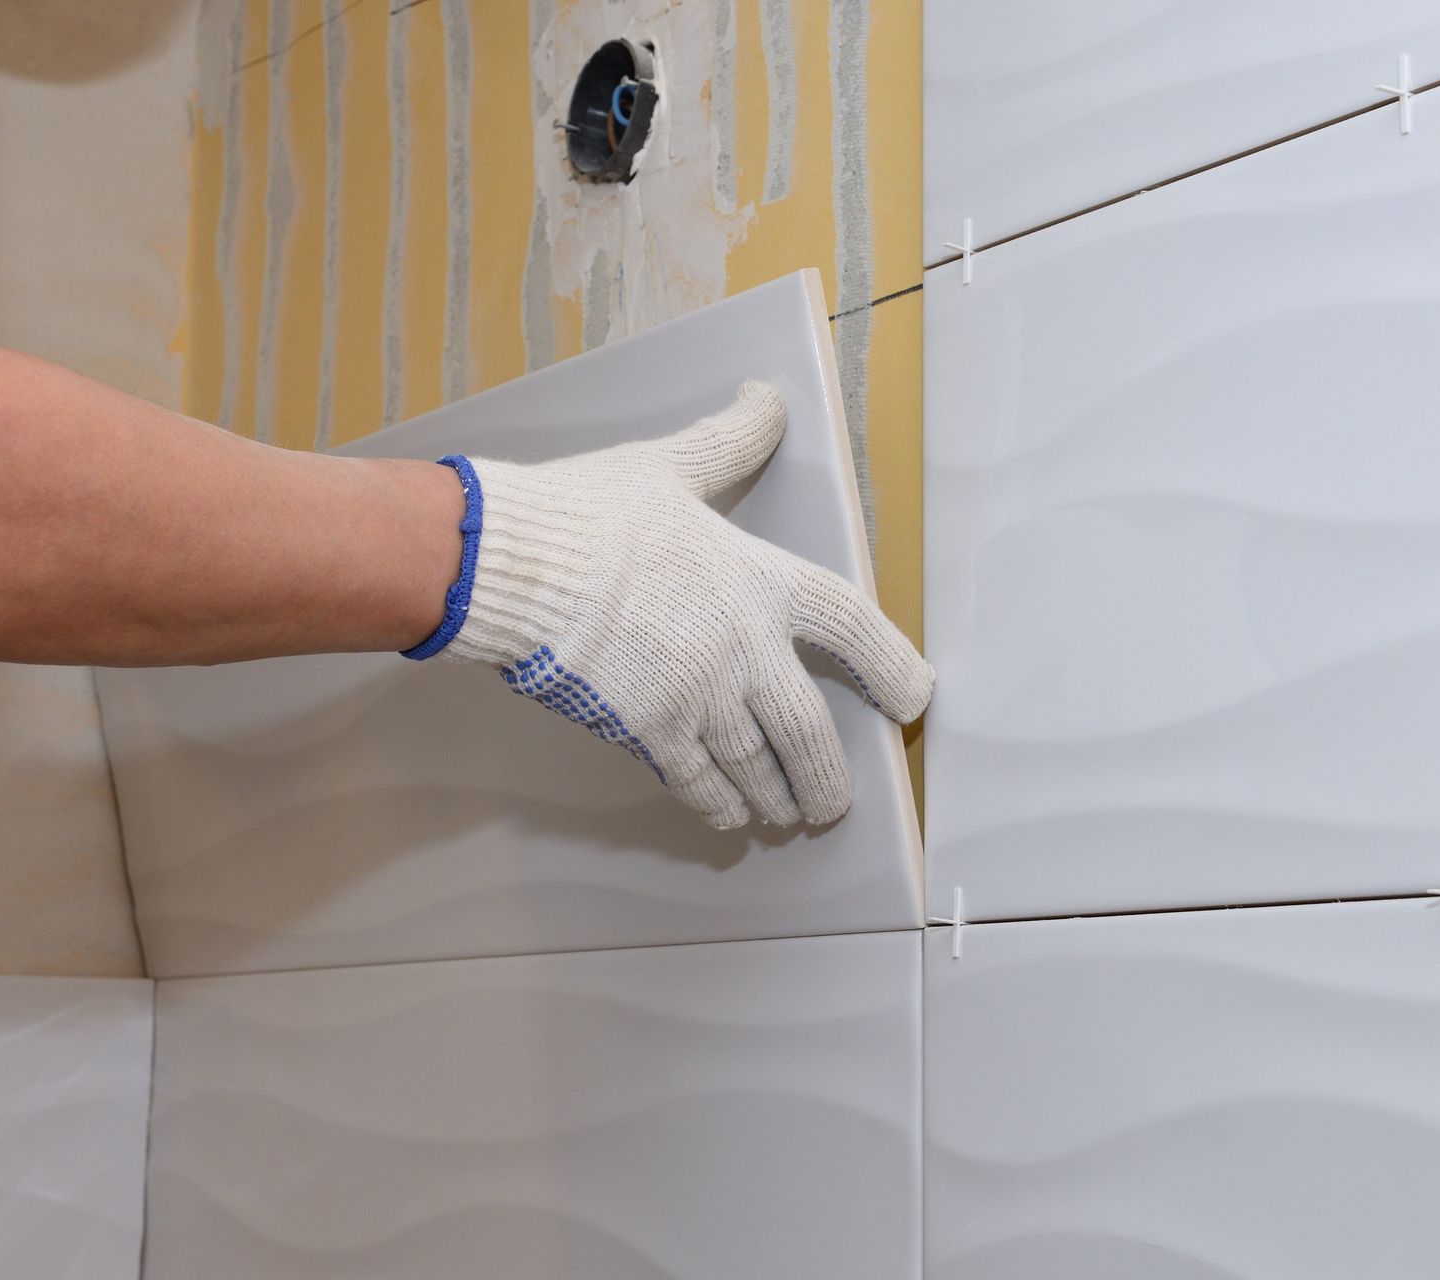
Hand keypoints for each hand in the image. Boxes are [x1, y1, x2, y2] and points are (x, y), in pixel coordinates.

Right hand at [410, 382, 932, 828]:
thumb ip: (728, 442)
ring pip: (758, 767)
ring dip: (778, 796)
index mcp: (760, 582)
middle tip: (834, 802)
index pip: (852, 628)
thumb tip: (767, 399)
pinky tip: (729, 817)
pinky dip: (719, 804)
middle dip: (827, 775)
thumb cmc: (595, 512)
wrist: (524, 566)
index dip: (892, 666)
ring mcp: (699, 700)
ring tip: (787, 815)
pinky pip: (699, 782)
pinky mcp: (649, 731)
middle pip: (808, 730)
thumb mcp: (671, 465)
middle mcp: (744, 651)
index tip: (915, 698)